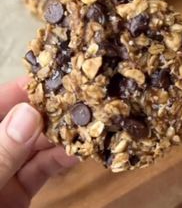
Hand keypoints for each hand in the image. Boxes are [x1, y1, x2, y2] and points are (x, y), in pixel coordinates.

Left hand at [0, 77, 77, 207]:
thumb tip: (28, 114)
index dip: (25, 89)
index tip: (55, 78)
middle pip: (22, 121)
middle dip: (50, 112)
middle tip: (79, 102)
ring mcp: (4, 169)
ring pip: (35, 144)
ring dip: (60, 136)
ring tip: (85, 127)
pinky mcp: (19, 190)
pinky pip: (41, 168)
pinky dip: (59, 159)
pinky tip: (76, 152)